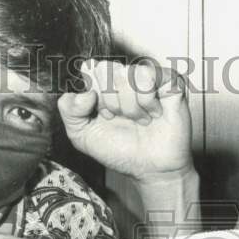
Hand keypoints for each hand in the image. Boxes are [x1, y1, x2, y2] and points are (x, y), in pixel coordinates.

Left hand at [58, 59, 192, 183]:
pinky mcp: (169, 80)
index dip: (95, 95)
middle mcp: (125, 76)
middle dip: (110, 101)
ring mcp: (148, 77)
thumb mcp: (82, 136)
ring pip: (126, 74)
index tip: (105, 116)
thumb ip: (69, 111)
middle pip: (105, 68)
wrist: (151, 169)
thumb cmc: (121, 151)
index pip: (90, 68)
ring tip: (140, 120)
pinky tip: (154, 114)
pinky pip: (148, 76)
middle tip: (123, 118)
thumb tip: (85, 93)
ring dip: (130, 106)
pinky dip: (147, 101)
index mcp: (104, 83)